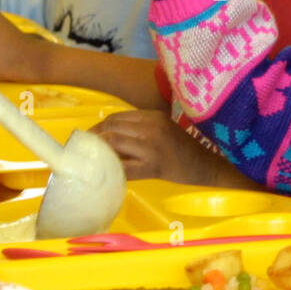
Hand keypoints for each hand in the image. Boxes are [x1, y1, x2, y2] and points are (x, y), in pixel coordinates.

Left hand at [90, 109, 232, 182]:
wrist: (205, 166)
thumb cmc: (182, 149)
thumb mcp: (162, 129)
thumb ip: (140, 128)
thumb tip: (109, 136)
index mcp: (152, 116)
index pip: (117, 117)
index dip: (99, 126)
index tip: (90, 136)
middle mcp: (151, 126)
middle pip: (112, 127)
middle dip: (94, 137)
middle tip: (85, 149)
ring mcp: (151, 146)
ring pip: (114, 143)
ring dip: (99, 151)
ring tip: (92, 160)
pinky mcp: (153, 165)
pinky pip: (124, 167)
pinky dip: (112, 169)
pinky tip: (106, 173)